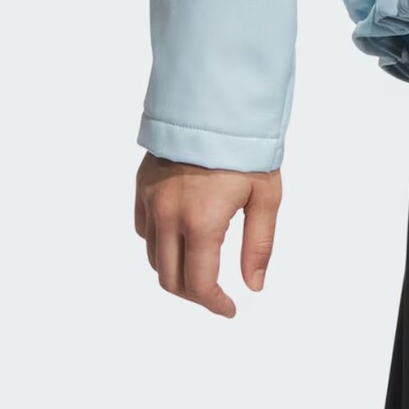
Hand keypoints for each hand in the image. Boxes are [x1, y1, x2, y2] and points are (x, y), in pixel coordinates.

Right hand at [134, 152, 281, 316]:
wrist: (218, 99)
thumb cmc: (247, 145)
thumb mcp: (266, 195)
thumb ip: (259, 244)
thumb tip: (253, 286)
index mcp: (201, 221)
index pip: (199, 284)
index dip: (214, 304)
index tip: (229, 309)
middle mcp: (168, 215)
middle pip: (169, 279)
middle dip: (193, 294)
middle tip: (216, 294)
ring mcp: (150, 201)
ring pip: (153, 256)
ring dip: (174, 270)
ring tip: (201, 267)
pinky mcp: (142, 186)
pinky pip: (143, 229)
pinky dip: (159, 243)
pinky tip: (181, 236)